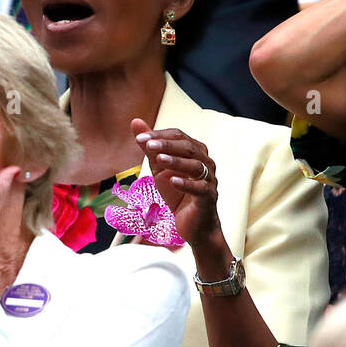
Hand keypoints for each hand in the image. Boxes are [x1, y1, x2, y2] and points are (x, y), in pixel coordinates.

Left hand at [133, 119, 220, 249]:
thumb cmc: (177, 193)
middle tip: (147, 144)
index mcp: (195, 152)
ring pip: (197, 166)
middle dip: (167, 145)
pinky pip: (200, 188)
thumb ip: (150, 147)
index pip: (180, 136)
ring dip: (177, 162)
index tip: (140, 137)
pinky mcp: (208, 197)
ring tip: (159, 160)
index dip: (161, 135)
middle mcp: (205, 162)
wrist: (192, 224)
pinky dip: (187, 183)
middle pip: (189, 148)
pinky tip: (172, 181)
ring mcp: (209, 180)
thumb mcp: (158, 168)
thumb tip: (135, 122)